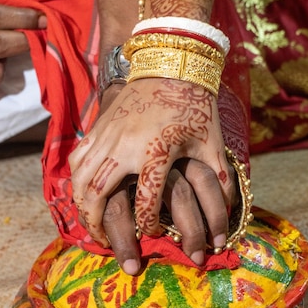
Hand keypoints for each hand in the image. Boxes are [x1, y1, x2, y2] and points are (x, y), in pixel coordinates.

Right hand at [69, 78, 235, 274]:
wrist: (170, 64)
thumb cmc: (194, 105)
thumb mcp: (211, 142)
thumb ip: (220, 177)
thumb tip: (231, 210)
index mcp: (157, 151)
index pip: (146, 199)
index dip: (148, 223)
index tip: (151, 234)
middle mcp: (125, 146)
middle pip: (98, 192)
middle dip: (97, 222)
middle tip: (105, 242)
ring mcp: (107, 135)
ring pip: (81, 178)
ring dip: (81, 204)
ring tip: (89, 222)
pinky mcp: (98, 126)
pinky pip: (78, 159)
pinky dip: (76, 180)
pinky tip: (82, 192)